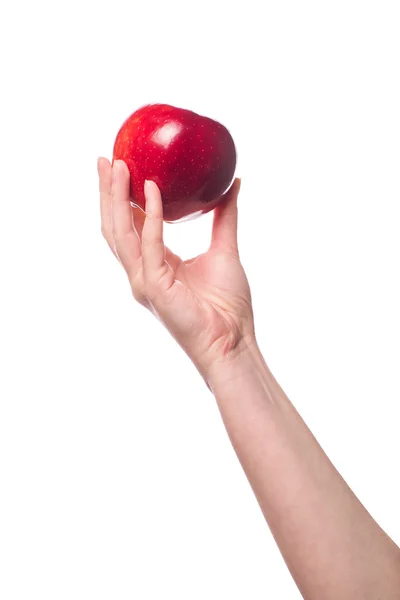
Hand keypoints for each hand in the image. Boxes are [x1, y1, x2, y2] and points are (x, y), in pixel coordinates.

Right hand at [98, 158, 254, 379]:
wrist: (234, 341)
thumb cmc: (228, 305)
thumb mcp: (224, 249)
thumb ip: (224, 217)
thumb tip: (233, 183)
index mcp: (156, 264)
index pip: (131, 226)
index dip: (122, 197)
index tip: (121, 166)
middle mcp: (143, 272)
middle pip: (116, 226)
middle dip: (108, 192)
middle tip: (107, 158)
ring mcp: (144, 281)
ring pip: (121, 233)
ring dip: (117, 198)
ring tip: (120, 165)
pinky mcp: (154, 288)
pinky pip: (150, 245)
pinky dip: (151, 216)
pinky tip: (153, 189)